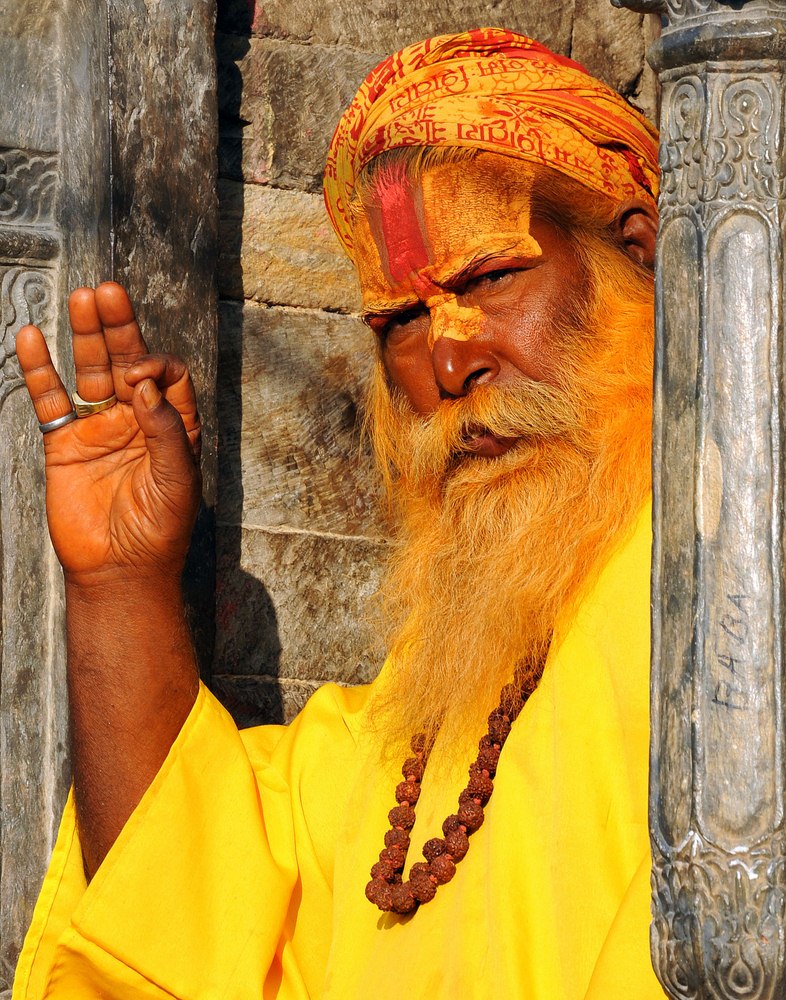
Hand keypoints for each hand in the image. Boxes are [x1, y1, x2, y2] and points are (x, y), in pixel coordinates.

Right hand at [16, 282, 201, 584]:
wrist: (119, 570)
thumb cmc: (161, 530)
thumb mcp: (178, 480)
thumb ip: (166, 431)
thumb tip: (145, 383)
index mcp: (172, 426)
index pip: (168, 376)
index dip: (157, 364)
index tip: (139, 376)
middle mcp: (137, 420)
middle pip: (128, 360)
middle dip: (121, 327)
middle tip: (108, 291)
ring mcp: (99, 428)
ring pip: (91, 371)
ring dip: (87, 336)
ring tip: (83, 298)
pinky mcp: (65, 442)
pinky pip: (51, 399)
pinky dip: (40, 370)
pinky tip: (34, 339)